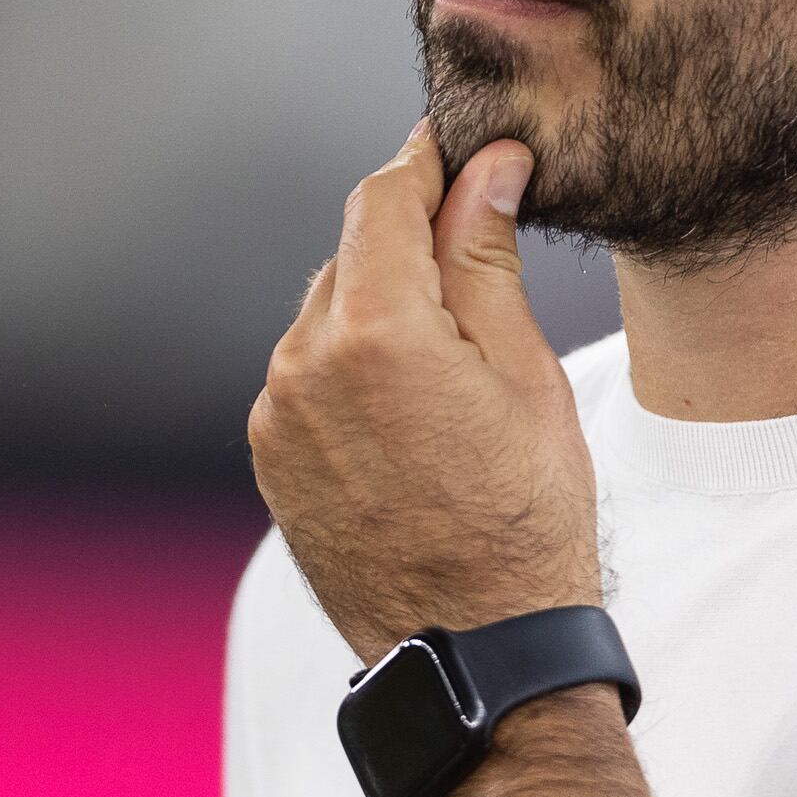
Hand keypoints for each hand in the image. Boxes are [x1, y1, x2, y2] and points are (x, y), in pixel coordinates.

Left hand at [248, 125, 602, 661]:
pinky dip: (351, 366)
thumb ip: (485, 259)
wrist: (477, 652)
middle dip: (409, 237)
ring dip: (380, 305)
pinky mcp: (270, 458)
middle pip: (352, 252)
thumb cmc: (526, 518)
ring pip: (326, 314)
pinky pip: (307, 377)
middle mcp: (302, 365)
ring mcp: (276, 417)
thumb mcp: (525, 374)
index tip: (461, 145)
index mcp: (373, 332)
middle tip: (477, 239)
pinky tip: (410, 405)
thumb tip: (486, 168)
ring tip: (452, 350)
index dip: (425, 161)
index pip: (383, 197)